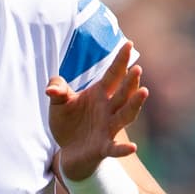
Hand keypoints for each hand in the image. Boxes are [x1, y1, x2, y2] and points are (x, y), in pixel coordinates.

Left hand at [45, 40, 147, 180]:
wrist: (68, 150)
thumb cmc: (68, 122)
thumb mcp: (59, 103)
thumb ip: (57, 90)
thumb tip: (50, 88)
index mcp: (100, 94)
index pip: (113, 74)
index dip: (121, 60)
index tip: (129, 43)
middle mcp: (109, 109)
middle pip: (123, 93)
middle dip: (130, 82)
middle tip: (137, 69)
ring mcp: (108, 128)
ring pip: (126, 115)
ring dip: (135, 105)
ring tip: (144, 92)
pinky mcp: (103, 147)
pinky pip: (115, 148)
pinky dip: (123, 149)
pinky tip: (133, 147)